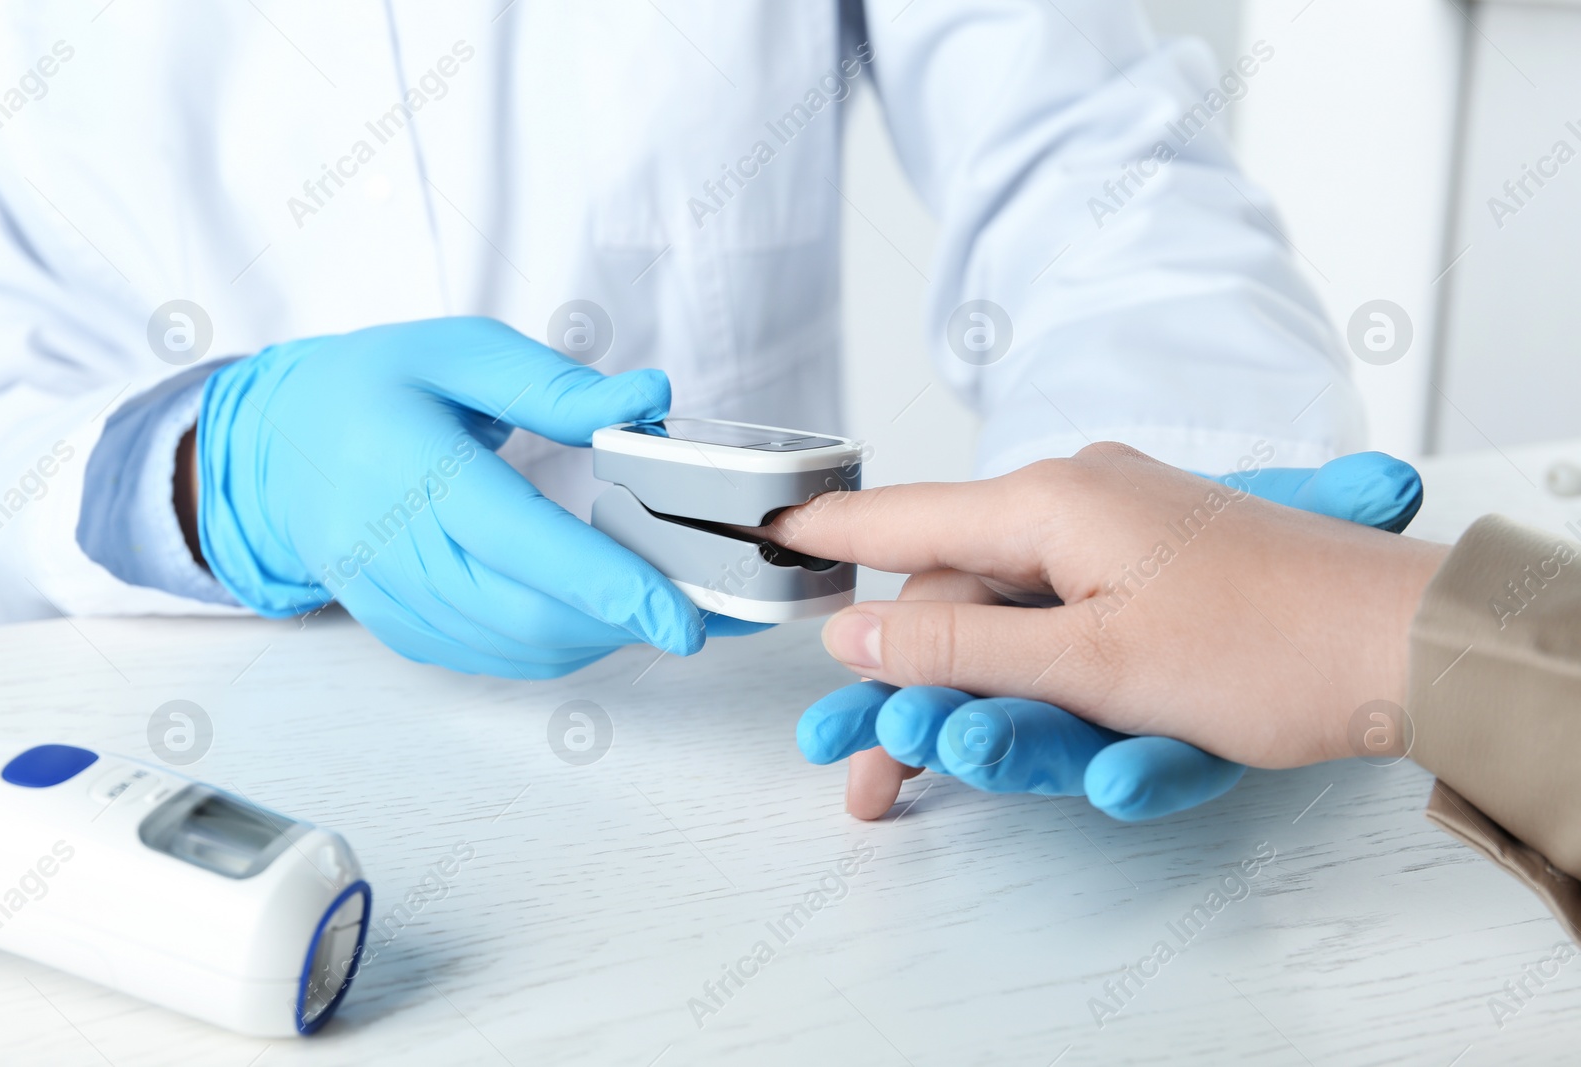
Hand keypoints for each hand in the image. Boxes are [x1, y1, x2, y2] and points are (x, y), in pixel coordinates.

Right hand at [195, 316, 708, 677]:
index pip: (518, 540)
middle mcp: (388, 544)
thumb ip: (553, 383)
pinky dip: (553, 646)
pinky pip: (488, 658)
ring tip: (652, 603)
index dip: (607, 584)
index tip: (683, 617)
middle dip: (621, 621)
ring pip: (511, 647)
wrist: (276, 445)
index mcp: (406, 464)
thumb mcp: (459, 350)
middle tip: (693, 607)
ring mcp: (387, 597)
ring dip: (595, 637)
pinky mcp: (397, 628)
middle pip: (522, 612)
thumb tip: (649, 399)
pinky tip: (591, 615)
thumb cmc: (376, 387)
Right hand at [775, 445, 1447, 794]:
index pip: (906, 518)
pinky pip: (1068, 614)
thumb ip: (960, 651)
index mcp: (1053, 502)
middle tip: (877, 769)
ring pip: (1014, 613)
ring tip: (942, 765)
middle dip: (913, 684)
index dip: (828, 535)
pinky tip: (1037, 718)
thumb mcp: (1089, 664)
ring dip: (977, 690)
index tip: (765, 536)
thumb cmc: (1267, 646)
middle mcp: (1080, 500)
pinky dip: (1039, 670)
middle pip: (958, 593)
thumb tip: (858, 637)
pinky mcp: (1158, 567)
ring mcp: (1123, 531)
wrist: (1410, 643)